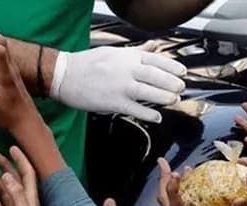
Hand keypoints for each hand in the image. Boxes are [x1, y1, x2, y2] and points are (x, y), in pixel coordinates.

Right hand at [49, 46, 185, 122]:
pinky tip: (157, 117)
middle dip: (173, 83)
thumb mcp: (114, 52)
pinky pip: (137, 110)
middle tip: (181, 88)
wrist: (63, 75)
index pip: (156, 60)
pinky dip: (149, 114)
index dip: (173, 66)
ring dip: (166, 98)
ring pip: (150, 92)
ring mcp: (121, 86)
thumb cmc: (88, 63)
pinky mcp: (114, 102)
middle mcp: (126, 69)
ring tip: (174, 100)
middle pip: (157, 76)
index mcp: (127, 56)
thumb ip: (136, 51)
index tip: (183, 72)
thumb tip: (154, 46)